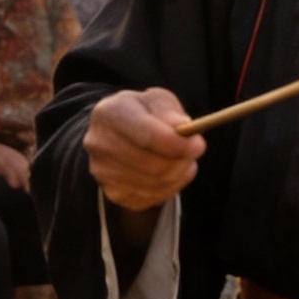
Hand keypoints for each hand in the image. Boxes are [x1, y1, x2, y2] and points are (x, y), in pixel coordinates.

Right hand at [85, 89, 201, 212]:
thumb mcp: (156, 100)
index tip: (199, 145)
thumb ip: (170, 111)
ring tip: (184, 159)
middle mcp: (99, 144)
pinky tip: (172, 172)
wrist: (116, 132)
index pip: (147, 135)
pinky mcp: (113, 193)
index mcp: (109, 113)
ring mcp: (103, 172)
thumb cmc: (141, 112)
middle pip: (152, 164)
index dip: (177, 143)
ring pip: (155, 184)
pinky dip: (170, 187)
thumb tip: (183, 128)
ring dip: (178, 174)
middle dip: (181, 160)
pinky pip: (151, 198)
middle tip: (195, 151)